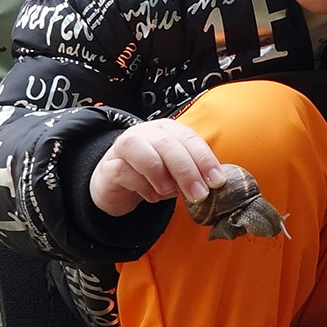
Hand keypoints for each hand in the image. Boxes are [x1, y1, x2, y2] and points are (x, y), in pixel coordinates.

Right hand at [89, 119, 226, 216]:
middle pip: (170, 146)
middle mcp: (147, 133)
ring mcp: (125, 146)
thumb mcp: (177, 173)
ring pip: (148, 156)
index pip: (190, 138)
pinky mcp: (109, 165)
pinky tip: (150, 196)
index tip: (217, 181)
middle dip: (188, 172)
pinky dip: (143, 189)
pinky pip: (127, 174)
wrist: (115, 182)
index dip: (205, 159)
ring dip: (163, 179)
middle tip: (200, 195)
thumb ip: (194, 174)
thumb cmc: (152, 175)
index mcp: (169, 130)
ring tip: (169, 192)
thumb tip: (215, 184)